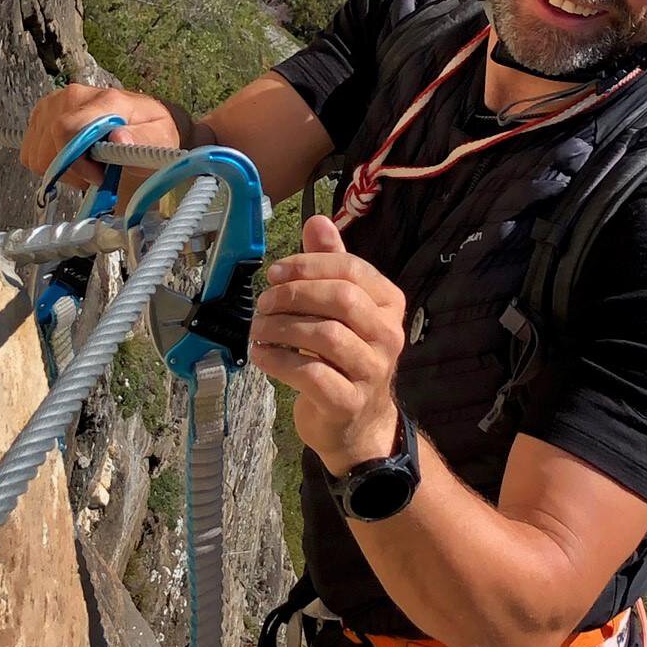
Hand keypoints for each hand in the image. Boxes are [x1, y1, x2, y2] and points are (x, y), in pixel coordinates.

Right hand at [20, 84, 185, 190]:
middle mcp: (72, 96)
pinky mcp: (43, 115)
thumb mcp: (160, 139)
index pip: (66, 130)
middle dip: (72, 170)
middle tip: (99, 173)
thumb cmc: (153, 132)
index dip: (77, 162)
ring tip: (88, 167)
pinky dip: (50, 164)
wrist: (147, 121)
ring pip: (37, 153)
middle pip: (49, 146)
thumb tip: (118, 138)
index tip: (99, 176)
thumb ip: (142, 140)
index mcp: (103, 101)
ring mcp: (54, 104)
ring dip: (61, 169)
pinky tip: (74, 162)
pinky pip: (32, 152)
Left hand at [249, 215, 406, 475]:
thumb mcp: (341, 308)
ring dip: (280, 327)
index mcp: (389, 303)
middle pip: (340, 298)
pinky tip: (261, 355)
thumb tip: (317, 220)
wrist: (357, 425)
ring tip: (257, 329)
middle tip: (263, 303)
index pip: (351, 269)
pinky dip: (277, 360)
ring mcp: (372, 370)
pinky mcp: (348, 401)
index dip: (307, 265)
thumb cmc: (344, 357)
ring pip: (324, 335)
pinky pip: (310, 373)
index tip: (274, 273)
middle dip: (293, 295)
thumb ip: (331, 264)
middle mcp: (389, 334)